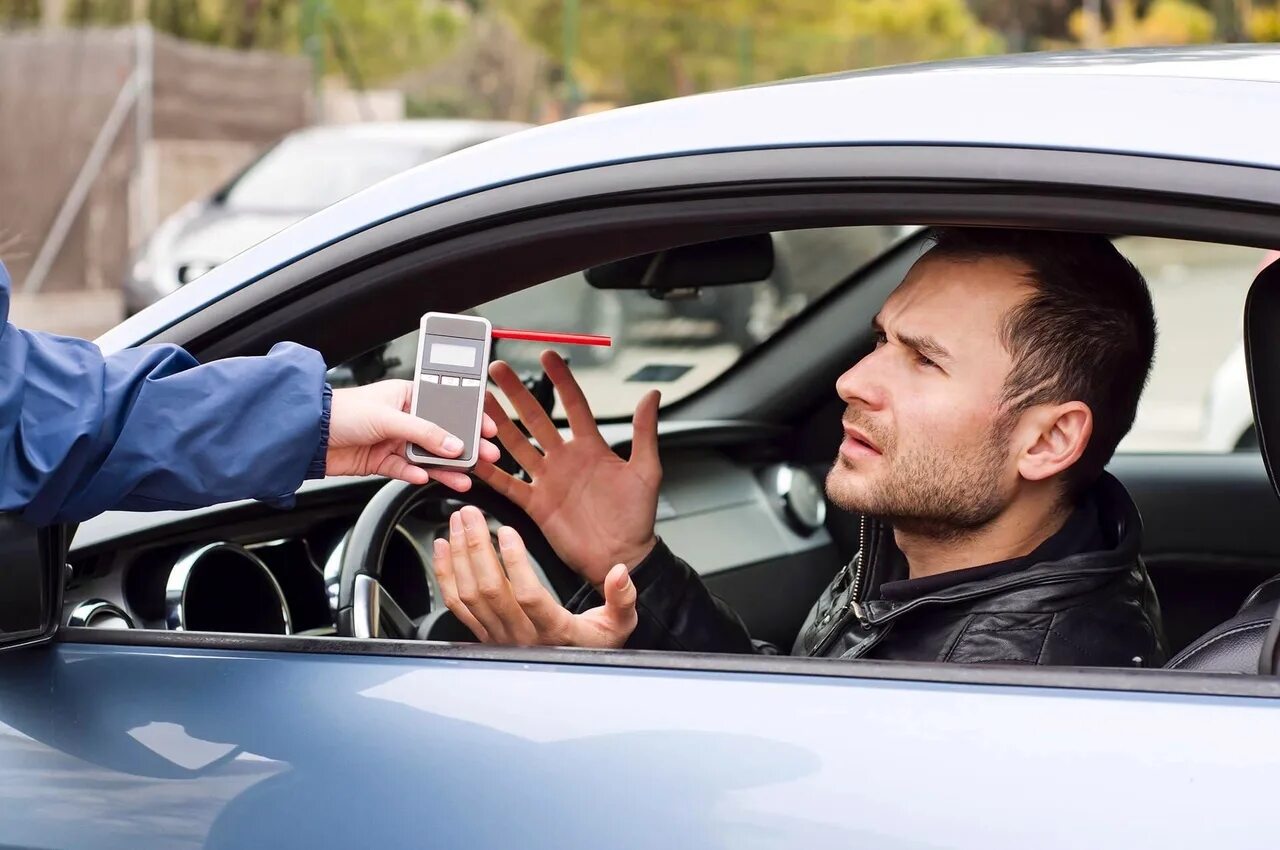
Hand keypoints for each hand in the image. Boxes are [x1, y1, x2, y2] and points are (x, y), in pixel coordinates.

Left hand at [327, 380, 499, 491]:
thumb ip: (424, 432)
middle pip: (440, 434)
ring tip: (463, 478)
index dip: (468, 417)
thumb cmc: (341, 410)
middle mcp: (402, 417)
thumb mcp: (389, 417)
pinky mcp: (381, 461)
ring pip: (426, 456)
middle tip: (486, 457)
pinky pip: (406, 470)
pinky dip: (416, 475)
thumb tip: (452, 444)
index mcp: (407, 395)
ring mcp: (393, 440)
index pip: (446, 406)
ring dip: (444, 467)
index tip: (488, 428)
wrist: (308, 435)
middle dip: (464, 447)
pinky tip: (425, 478)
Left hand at [434, 506, 636, 647]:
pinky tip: (443, 548)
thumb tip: (620, 572)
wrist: (571, 675)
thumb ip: (621, 598)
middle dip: (475, 547)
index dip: (514, 564)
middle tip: (470, 513)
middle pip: (489, 591)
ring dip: (459, 556)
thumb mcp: (619, 624)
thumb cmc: (593, 646)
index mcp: (554, 631)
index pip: (528, 597)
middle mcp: (521, 637)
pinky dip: (445, 574)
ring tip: (457, 522)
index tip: (506, 532)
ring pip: (469, 596)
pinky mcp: (483, 633)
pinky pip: (457, 605)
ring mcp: (497, 636)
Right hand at [475, 351, 660, 585]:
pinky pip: (508, 483)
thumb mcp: (646, 471)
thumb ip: (645, 432)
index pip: (573, 405)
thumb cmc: (637, 518)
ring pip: (517, 444)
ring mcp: (548, 480)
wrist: (622, 556)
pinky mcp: (536, 504)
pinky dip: (491, 471)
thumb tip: (652, 395)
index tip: (548, 355)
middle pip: (536, 418)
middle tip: (499, 370)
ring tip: (480, 401)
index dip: (561, 380)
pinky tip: (476, 456)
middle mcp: (566, 459)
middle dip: (517, 393)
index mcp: (592, 448)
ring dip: (498, 423)